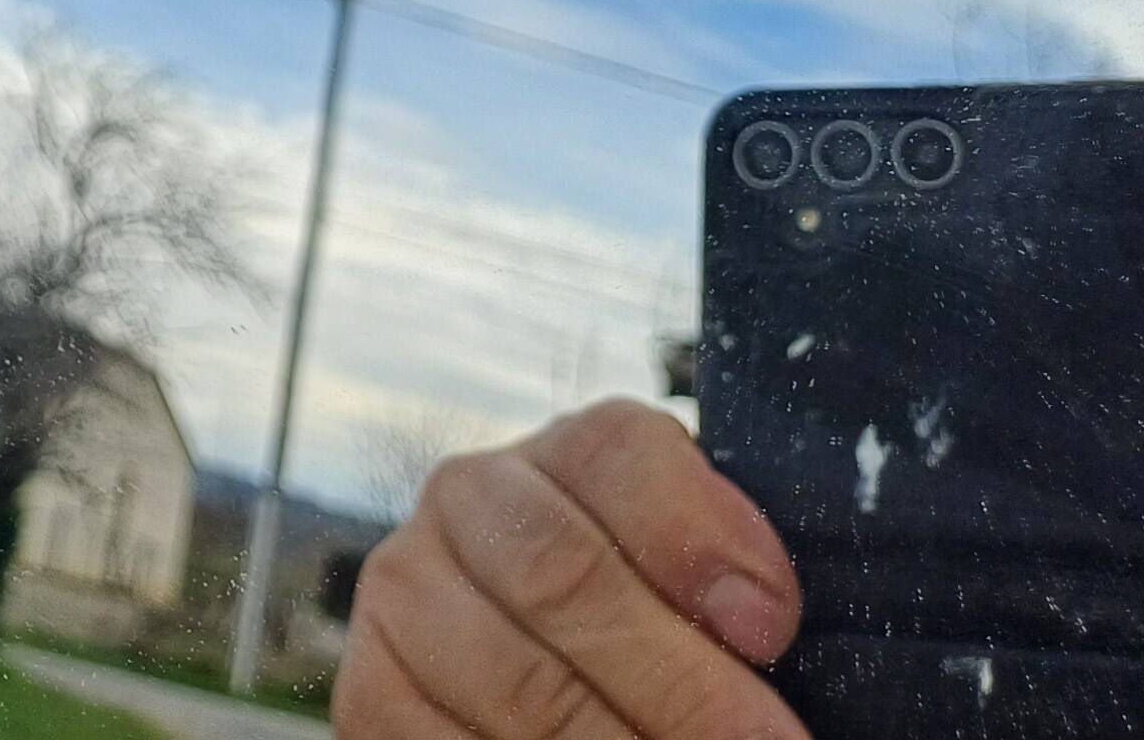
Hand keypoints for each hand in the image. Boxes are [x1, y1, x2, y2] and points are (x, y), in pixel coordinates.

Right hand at [336, 398, 805, 738]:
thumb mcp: (694, 586)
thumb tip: (766, 625)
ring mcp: (405, 592)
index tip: (773, 627)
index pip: (618, 454)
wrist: (531, 667)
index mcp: (562, 452)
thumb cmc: (652, 632)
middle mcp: (467, 497)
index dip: (697, 534)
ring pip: (518, 680)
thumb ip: (724, 585)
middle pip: (565, 574)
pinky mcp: (369, 691)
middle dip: (681, 682)